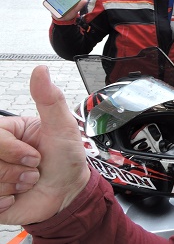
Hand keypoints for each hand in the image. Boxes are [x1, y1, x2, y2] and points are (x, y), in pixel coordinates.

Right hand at [0, 66, 89, 224]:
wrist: (68, 192)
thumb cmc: (65, 158)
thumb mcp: (62, 126)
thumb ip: (49, 99)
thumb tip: (40, 70)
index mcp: (6, 132)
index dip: (13, 151)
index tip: (34, 156)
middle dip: (16, 170)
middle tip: (33, 170)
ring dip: (14, 186)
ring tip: (28, 182)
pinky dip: (6, 202)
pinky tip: (18, 196)